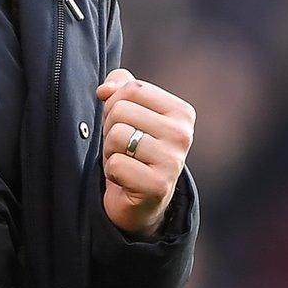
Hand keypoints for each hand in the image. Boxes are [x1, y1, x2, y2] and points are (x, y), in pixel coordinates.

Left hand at [94, 68, 192, 237]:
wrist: (140, 200)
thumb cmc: (133, 149)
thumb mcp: (129, 112)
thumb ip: (119, 87)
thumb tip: (104, 89)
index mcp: (181, 112)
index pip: (132, 88)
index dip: (115, 104)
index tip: (125, 124)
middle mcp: (183, 135)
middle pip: (121, 110)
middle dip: (110, 129)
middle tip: (123, 147)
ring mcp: (173, 161)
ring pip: (117, 135)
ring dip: (110, 151)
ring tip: (125, 161)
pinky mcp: (158, 186)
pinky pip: (116, 164)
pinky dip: (112, 172)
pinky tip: (125, 179)